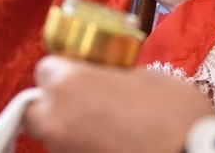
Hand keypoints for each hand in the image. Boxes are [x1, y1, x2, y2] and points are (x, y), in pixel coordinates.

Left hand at [24, 56, 214, 152]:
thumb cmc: (177, 116)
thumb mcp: (148, 77)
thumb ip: (115, 76)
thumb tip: (109, 81)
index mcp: (69, 85)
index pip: (45, 69)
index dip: (64, 69)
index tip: (83, 72)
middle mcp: (57, 121)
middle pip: (37, 108)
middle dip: (55, 103)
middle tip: (86, 102)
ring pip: (53, 135)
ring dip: (71, 127)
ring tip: (108, 127)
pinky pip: (74, 152)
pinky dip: (86, 147)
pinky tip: (113, 144)